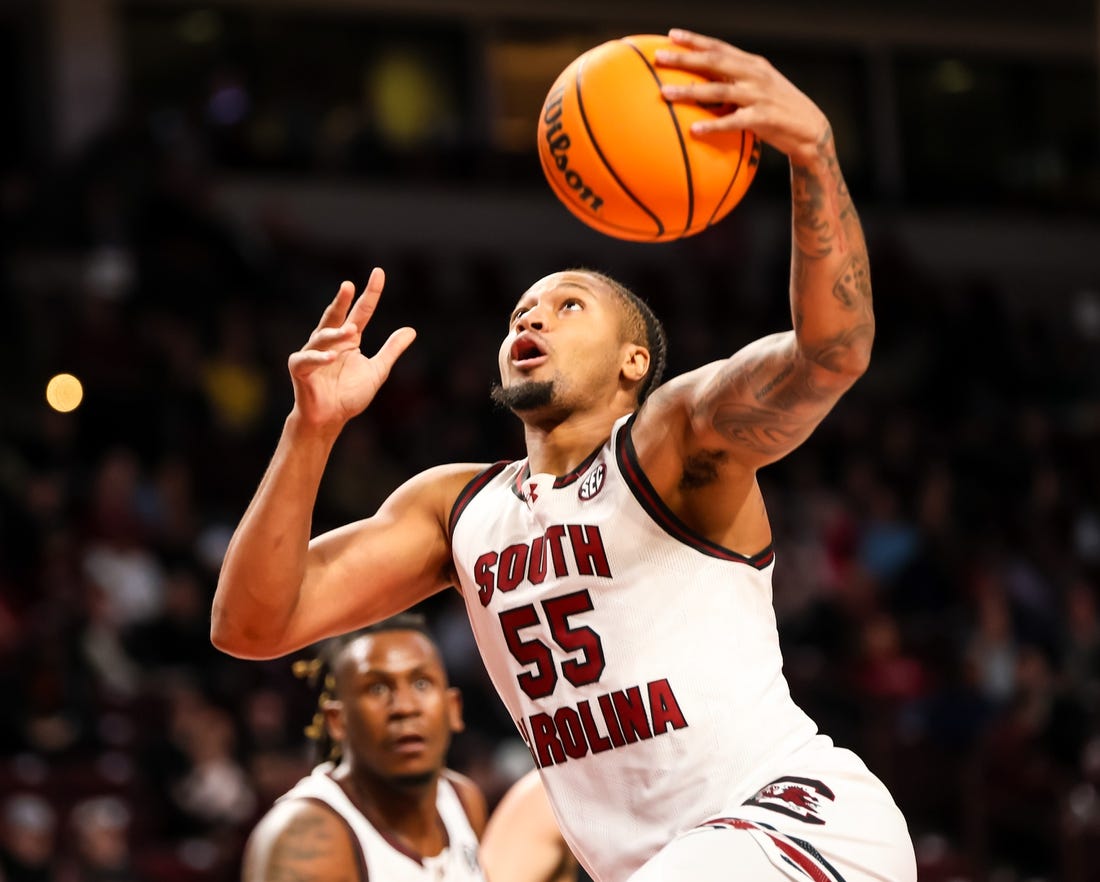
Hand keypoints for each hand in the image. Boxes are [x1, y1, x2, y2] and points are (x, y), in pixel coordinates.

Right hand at [287, 267, 415, 431]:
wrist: (330, 418)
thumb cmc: (349, 395)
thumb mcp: (378, 370)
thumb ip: (392, 350)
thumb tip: (411, 330)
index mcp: (348, 339)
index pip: (361, 311)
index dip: (370, 294)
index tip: (379, 272)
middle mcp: (329, 341)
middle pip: (336, 316)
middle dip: (342, 300)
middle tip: (349, 285)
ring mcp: (313, 353)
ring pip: (323, 336)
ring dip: (337, 333)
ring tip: (352, 331)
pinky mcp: (300, 369)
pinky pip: (307, 359)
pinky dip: (318, 357)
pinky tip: (331, 357)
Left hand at [655, 29, 830, 164]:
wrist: (811, 129)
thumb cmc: (778, 109)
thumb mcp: (759, 87)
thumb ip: (735, 82)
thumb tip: (702, 84)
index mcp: (752, 64)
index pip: (719, 47)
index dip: (695, 40)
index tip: (671, 35)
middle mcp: (754, 75)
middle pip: (714, 62)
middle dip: (684, 58)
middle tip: (659, 58)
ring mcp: (759, 96)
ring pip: (718, 90)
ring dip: (689, 91)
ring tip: (665, 93)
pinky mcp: (763, 119)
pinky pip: (732, 121)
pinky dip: (713, 125)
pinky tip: (694, 129)